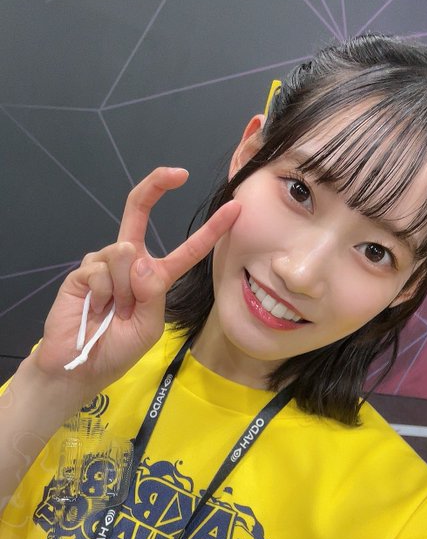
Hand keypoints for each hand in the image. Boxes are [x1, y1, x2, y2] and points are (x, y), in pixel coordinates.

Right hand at [33, 167, 239, 398]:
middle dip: (156, 185)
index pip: (186, 249)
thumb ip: (151, 293)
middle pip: (139, 211)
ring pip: (123, 251)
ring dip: (122, 289)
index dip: (210, 230)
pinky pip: (100, 271)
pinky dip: (102, 295)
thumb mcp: (148, 326)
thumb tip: (139, 256)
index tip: (234, 209)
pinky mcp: (83, 271)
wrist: (81, 366)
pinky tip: (95, 310)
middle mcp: (130, 261)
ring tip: (112, 313)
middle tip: (177, 172)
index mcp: (155, 277)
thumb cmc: (118, 349)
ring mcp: (104, 262)